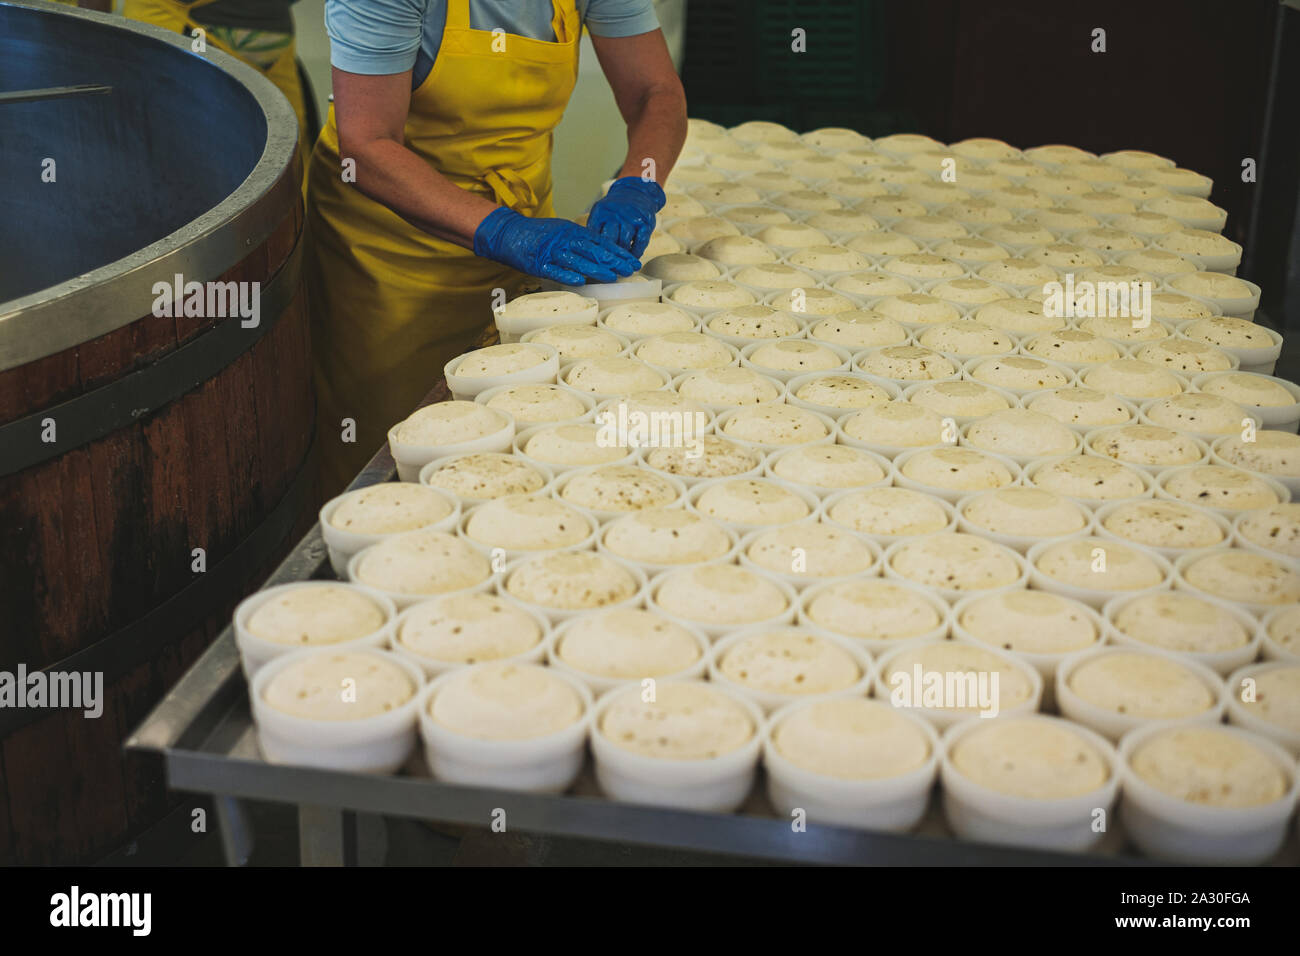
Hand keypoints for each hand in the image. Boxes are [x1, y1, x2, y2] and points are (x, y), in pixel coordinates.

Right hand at [473, 207, 639, 283]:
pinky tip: (579, 280)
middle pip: (593, 250)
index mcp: (573, 231)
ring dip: (595, 269)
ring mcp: (551, 251)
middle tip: (630, 270)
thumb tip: (602, 254)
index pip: (600, 241)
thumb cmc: (538, 234)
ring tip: (612, 277)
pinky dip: (566, 274)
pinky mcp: (537, 262)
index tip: (633, 261)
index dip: (618, 252)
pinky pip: (553, 269)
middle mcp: (565, 239)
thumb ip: (580, 242)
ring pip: (577, 259)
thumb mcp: (563, 232)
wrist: (508, 232)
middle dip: (613, 261)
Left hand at [587, 176, 665, 255]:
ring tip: (620, 262)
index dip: (593, 249)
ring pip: (625, 242)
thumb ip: (594, 229)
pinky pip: (640, 242)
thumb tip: (587, 253)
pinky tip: (633, 256)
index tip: (593, 261)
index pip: (594, 234)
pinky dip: (636, 252)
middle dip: (608, 254)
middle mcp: (616, 213)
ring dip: (622, 255)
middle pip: (609, 239)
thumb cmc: (615, 210)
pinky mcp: (645, 222)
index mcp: (601, 211)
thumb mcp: (601, 213)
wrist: (636, 192)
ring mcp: (631, 218)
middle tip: (607, 265)